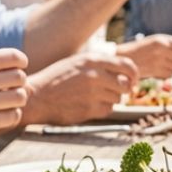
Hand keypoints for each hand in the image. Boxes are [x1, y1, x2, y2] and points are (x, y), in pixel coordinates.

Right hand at [0, 48, 28, 149]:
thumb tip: (17, 65)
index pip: (14, 57)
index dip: (21, 64)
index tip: (17, 70)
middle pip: (20, 77)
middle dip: (18, 84)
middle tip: (9, 90)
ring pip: (20, 97)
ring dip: (17, 101)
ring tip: (6, 103)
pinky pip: (13, 116)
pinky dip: (11, 116)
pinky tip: (1, 116)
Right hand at [23, 52, 138, 125]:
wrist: (36, 97)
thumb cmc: (56, 79)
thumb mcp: (77, 63)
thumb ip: (99, 64)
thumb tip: (124, 72)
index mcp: (93, 60)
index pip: (128, 66)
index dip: (134, 75)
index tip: (133, 81)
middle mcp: (95, 75)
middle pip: (125, 84)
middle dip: (123, 90)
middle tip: (115, 91)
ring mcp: (93, 93)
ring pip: (118, 99)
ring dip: (110, 99)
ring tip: (93, 97)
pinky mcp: (90, 109)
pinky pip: (108, 110)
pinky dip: (102, 109)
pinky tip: (88, 105)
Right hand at [118, 34, 171, 78]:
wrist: (124, 58)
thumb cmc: (143, 48)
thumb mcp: (157, 40)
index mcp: (162, 41)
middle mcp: (161, 51)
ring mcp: (158, 63)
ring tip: (166, 61)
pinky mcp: (156, 73)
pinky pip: (170, 74)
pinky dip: (170, 72)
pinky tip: (162, 67)